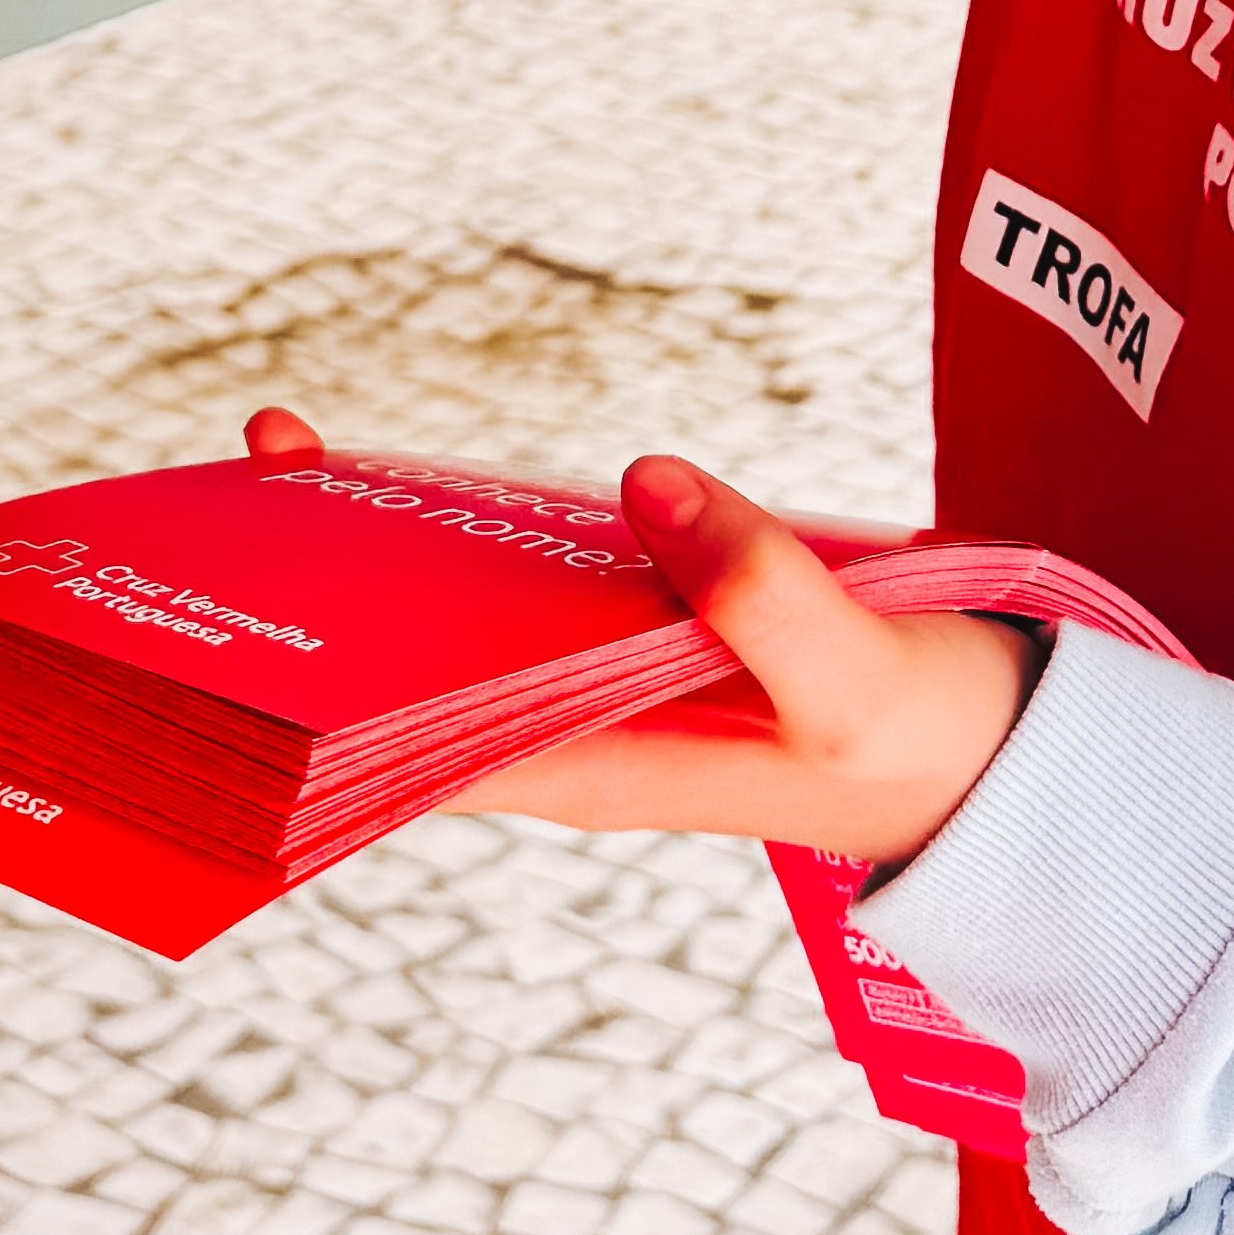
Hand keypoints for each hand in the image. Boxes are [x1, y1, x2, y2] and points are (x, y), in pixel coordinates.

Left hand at [238, 409, 1036, 868]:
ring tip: (295, 464)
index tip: (241, 622)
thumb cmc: (918, 741)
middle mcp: (576, 735)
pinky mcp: (646, 635)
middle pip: (415, 675)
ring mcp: (605, 686)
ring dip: (388, 552)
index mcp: (594, 770)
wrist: (992, 760)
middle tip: (253, 479)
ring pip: (466, 624)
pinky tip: (429, 478)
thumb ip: (763, 592)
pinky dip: (477, 531)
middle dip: (330, 592)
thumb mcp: (852, 678)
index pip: (415, 749)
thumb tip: (648, 483)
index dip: (317, 695)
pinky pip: (533, 584)